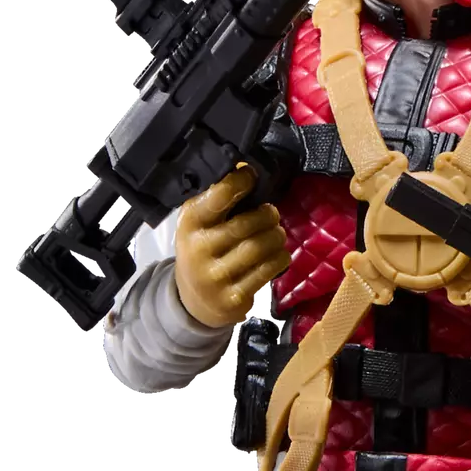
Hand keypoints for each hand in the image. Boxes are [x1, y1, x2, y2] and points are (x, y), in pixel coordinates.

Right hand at [174, 166, 289, 328]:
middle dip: (267, 215)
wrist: (195, 301)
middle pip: (246, 224)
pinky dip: (280, 258)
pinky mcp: (235, 297)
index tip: (251, 176)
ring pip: (260, 247)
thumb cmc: (203, 250)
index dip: (240, 181)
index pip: (217, 196)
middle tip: (272, 214)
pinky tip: (277, 254)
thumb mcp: (199, 223)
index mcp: (190, 223)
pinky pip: (268, 270)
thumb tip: (246, 169)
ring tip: (276, 234)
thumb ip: (216, 200)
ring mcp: (217, 276)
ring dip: (276, 236)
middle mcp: (200, 249)